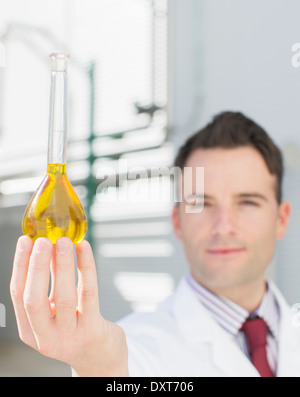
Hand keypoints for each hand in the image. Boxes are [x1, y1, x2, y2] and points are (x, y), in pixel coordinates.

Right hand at [10, 236, 127, 376]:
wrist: (100, 358)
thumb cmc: (76, 328)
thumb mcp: (56, 311)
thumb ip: (50, 284)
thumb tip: (48, 246)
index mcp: (30, 331)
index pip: (18, 295)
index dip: (20, 266)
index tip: (24, 241)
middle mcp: (46, 338)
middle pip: (34, 299)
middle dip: (37, 266)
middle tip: (43, 240)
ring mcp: (69, 338)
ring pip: (64, 297)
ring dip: (62, 265)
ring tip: (63, 241)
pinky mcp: (92, 331)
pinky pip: (88, 294)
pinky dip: (86, 268)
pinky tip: (84, 249)